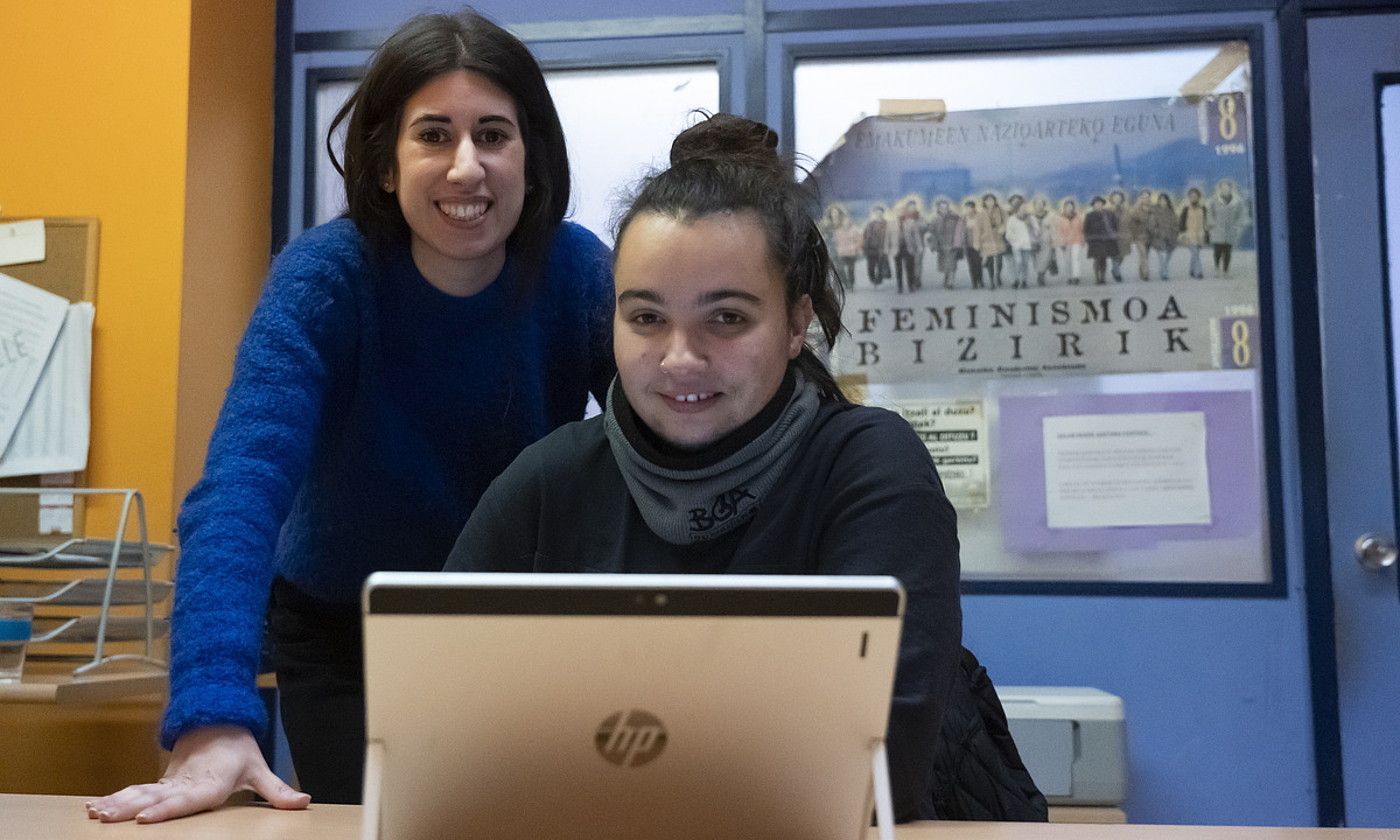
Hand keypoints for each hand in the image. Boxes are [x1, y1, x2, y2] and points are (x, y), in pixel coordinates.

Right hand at [85, 725, 310, 822]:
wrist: (220, 719)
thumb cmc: (240, 748)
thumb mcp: (260, 769)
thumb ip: (277, 790)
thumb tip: (303, 802)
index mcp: (209, 783)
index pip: (186, 800)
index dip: (167, 809)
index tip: (145, 819)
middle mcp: (185, 782)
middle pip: (155, 797)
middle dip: (130, 808)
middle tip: (106, 817)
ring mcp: (170, 781)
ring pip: (141, 792)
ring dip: (118, 802)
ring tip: (95, 813)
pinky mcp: (162, 781)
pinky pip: (137, 790)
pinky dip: (116, 796)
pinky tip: (96, 807)